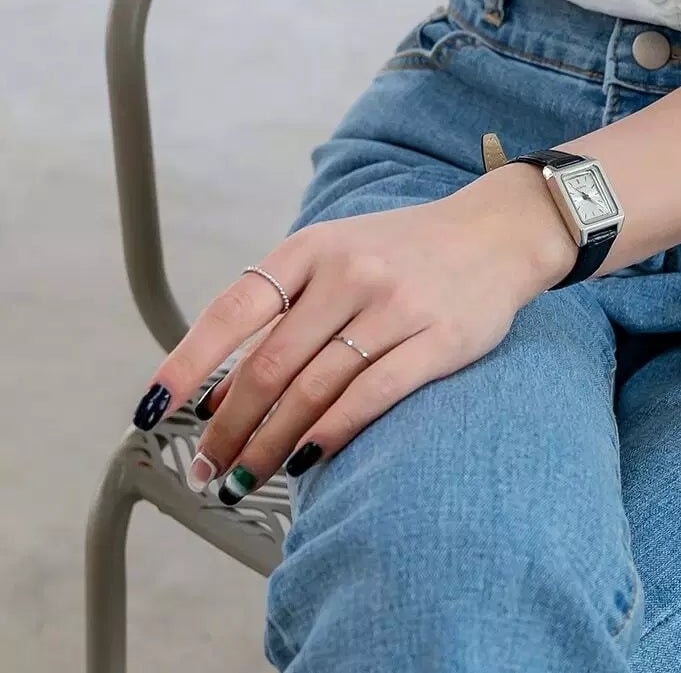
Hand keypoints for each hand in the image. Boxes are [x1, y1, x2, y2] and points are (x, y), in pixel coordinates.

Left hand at [129, 163, 576, 500]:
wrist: (497, 231)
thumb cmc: (405, 252)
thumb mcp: (339, 254)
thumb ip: (285, 310)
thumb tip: (218, 392)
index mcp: (315, 248)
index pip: (235, 308)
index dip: (188, 363)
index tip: (153, 409)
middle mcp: (351, 273)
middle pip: (270, 366)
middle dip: (229, 428)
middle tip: (208, 469)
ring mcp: (395, 306)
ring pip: (313, 391)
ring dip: (270, 445)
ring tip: (244, 479)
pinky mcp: (438, 340)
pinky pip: (372, 396)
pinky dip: (330, 434)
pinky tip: (305, 460)